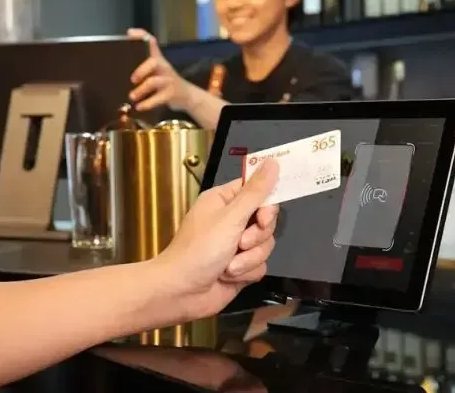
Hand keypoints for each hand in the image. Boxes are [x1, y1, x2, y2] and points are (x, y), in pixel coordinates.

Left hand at [127, 28, 192, 111]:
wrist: (187, 96)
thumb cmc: (165, 83)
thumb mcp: (156, 71)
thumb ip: (142, 65)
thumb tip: (120, 62)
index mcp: (158, 60)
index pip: (151, 42)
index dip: (141, 36)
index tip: (129, 34)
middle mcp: (163, 67)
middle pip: (154, 62)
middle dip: (141, 70)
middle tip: (132, 79)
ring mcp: (168, 81)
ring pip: (154, 81)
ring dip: (141, 90)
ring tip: (132, 97)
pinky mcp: (171, 94)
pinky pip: (159, 98)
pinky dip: (148, 103)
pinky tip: (139, 107)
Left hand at [152, 160, 279, 319]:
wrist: (181, 291)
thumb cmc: (199, 250)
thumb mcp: (230, 218)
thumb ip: (255, 192)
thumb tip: (272, 162)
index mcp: (223, 201)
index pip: (257, 191)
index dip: (266, 204)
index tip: (263, 217)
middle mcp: (231, 220)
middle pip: (266, 220)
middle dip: (256, 236)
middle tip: (241, 242)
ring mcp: (236, 245)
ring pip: (265, 245)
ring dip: (249, 258)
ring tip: (229, 265)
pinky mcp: (241, 267)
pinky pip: (260, 265)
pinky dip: (246, 272)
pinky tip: (228, 276)